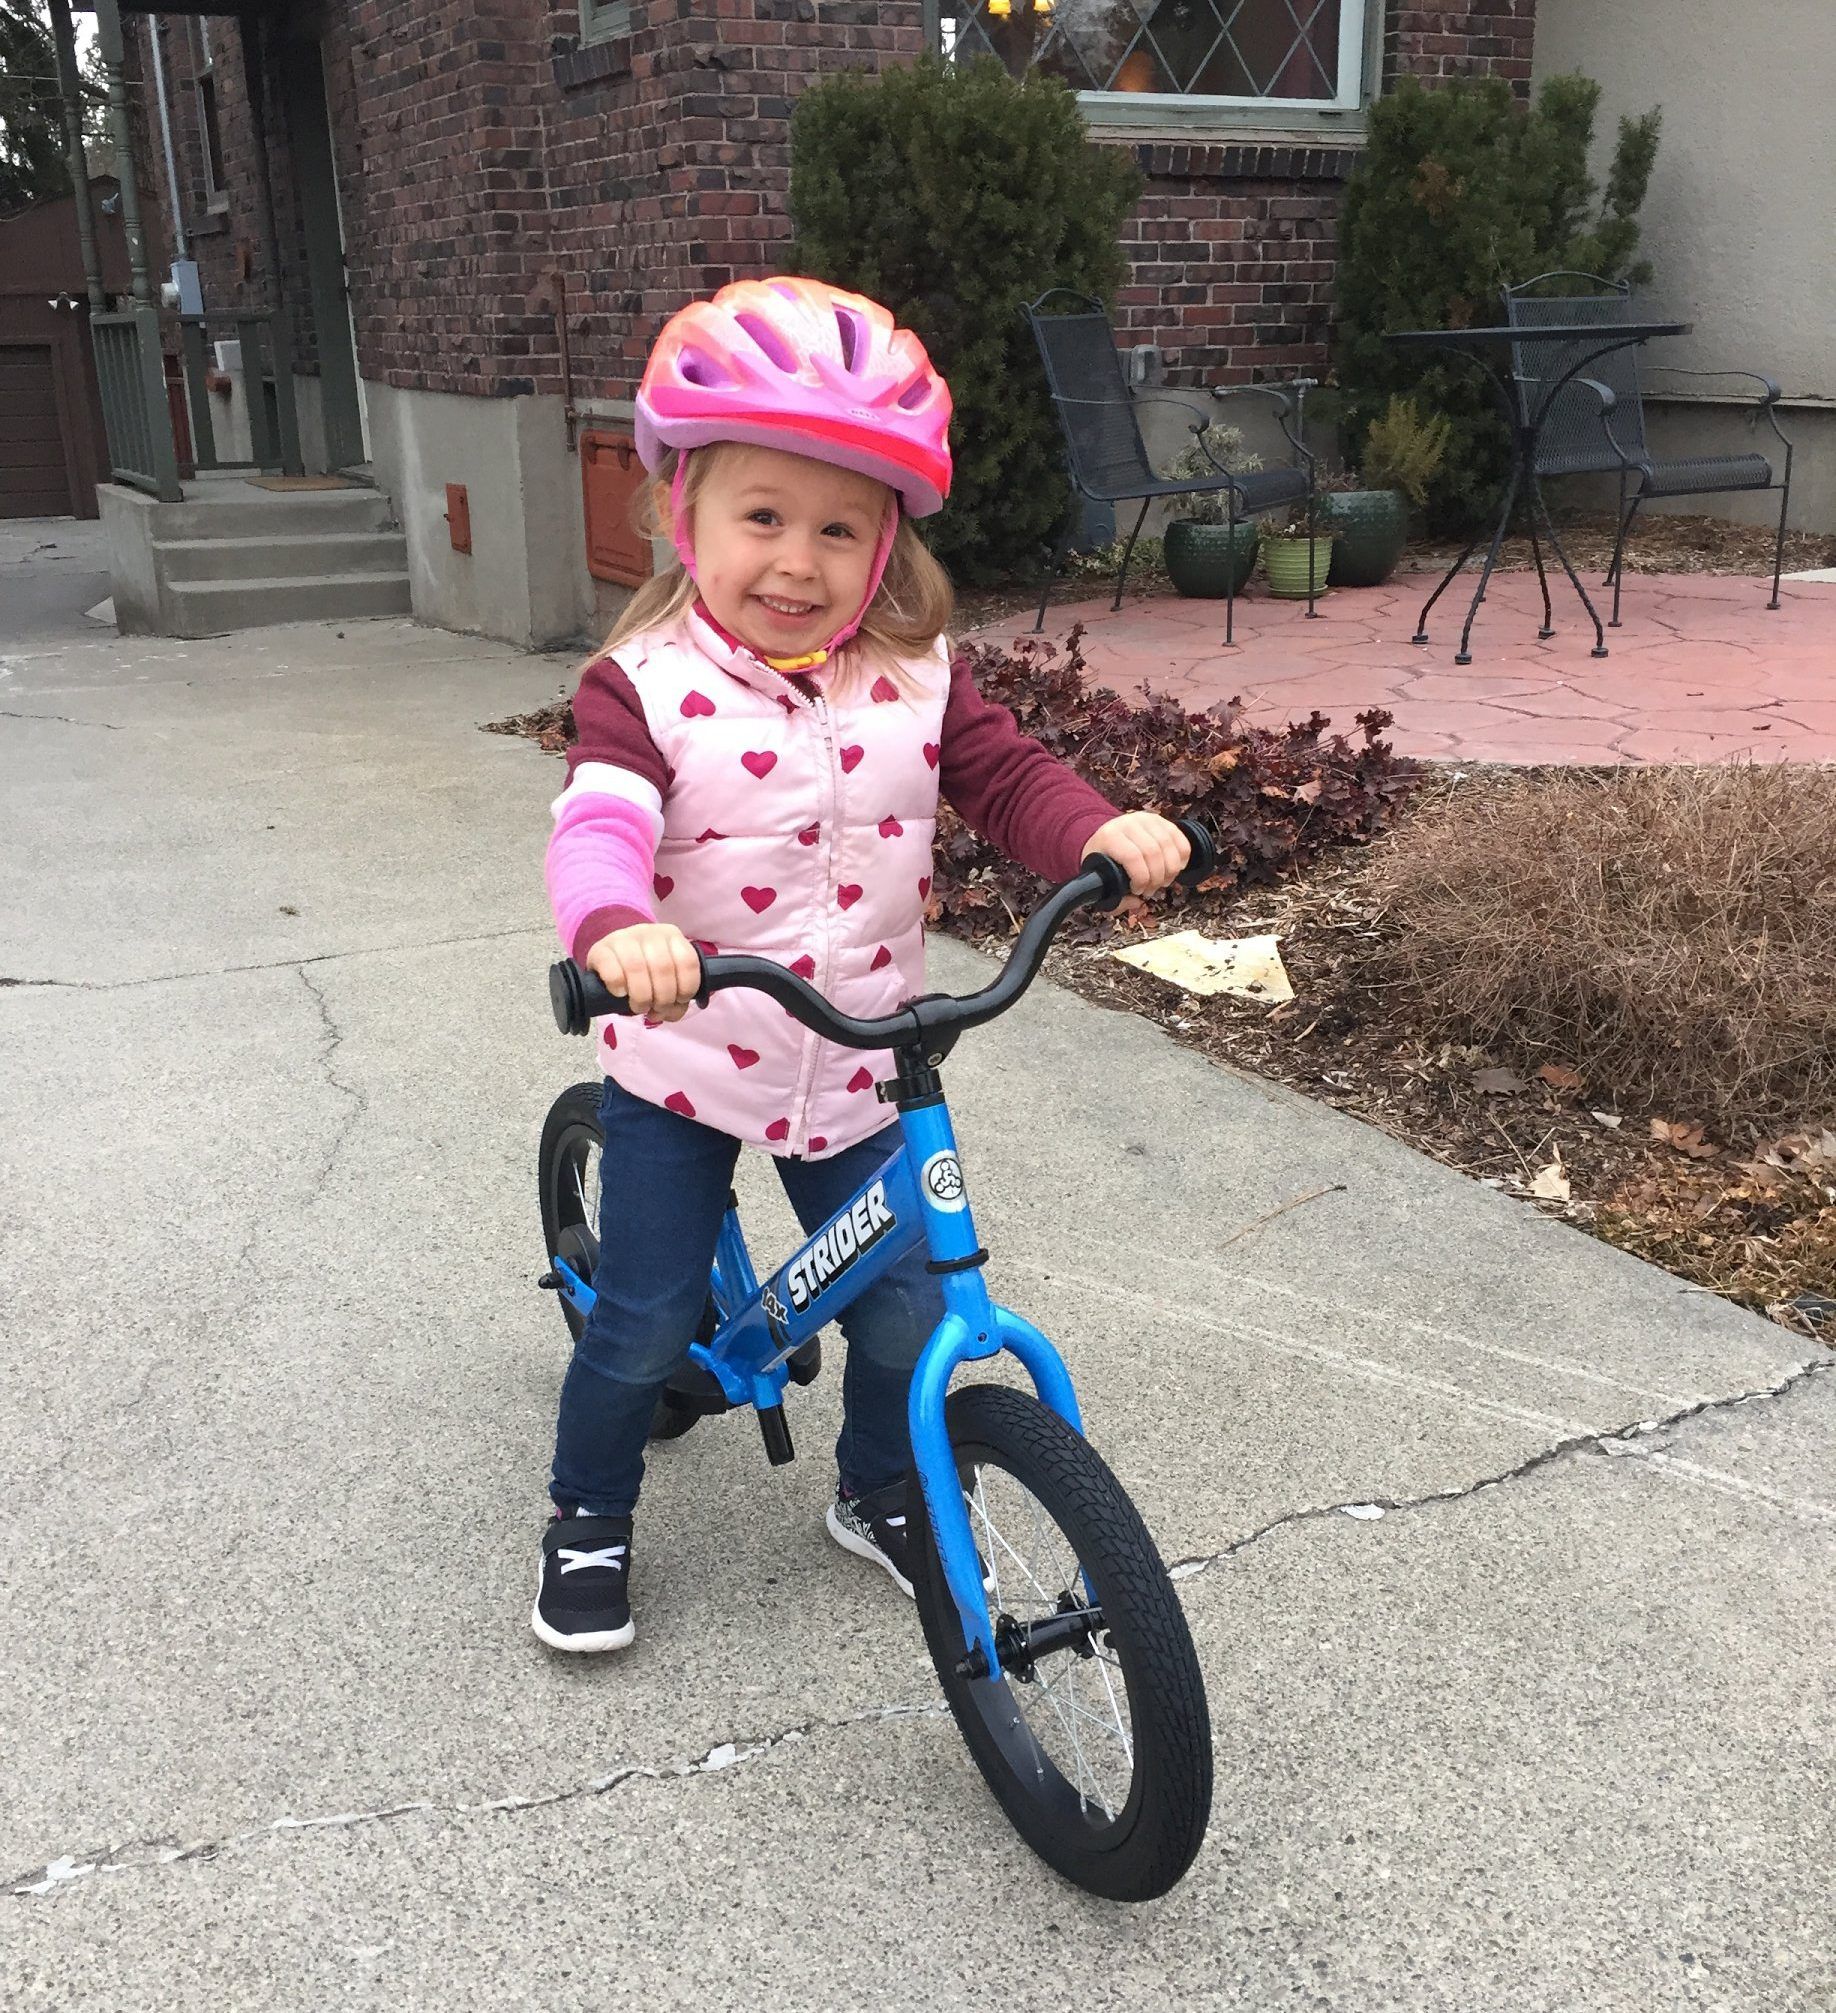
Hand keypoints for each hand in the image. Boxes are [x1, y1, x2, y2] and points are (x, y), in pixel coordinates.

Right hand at [586, 923, 702, 1021]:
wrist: (611, 959)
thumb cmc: (645, 974)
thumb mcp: (666, 981)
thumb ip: (676, 999)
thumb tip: (671, 1013)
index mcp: (672, 936)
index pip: (688, 962)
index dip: (686, 988)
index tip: (678, 1001)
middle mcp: (650, 932)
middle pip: (663, 968)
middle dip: (663, 998)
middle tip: (656, 1010)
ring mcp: (624, 937)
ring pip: (637, 968)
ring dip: (642, 997)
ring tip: (640, 1008)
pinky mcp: (601, 949)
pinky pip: (612, 970)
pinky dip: (619, 987)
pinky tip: (620, 993)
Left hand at [1083, 813, 1190, 896]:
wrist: (1105, 837)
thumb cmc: (1102, 861)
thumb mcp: (1098, 880)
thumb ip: (1114, 898)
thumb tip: (1136, 902)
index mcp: (1109, 836)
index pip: (1133, 857)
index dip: (1141, 878)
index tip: (1138, 891)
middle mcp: (1128, 823)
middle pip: (1153, 852)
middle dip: (1157, 878)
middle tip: (1151, 890)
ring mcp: (1146, 819)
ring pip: (1169, 845)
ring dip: (1171, 870)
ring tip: (1163, 882)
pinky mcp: (1161, 821)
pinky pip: (1180, 839)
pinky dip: (1183, 857)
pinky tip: (1177, 869)